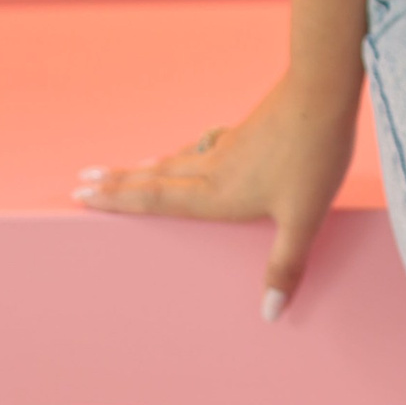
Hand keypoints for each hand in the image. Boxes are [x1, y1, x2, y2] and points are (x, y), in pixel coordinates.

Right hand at [73, 73, 360, 317]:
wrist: (323, 90)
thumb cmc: (314, 155)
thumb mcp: (304, 218)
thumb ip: (284, 265)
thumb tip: (268, 314)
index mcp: (218, 194)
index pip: (156, 199)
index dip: (118, 200)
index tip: (82, 194)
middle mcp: (214, 169)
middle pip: (155, 177)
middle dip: (118, 182)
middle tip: (82, 180)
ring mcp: (229, 146)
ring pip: (177, 160)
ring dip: (146, 167)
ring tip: (125, 169)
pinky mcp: (247, 130)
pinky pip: (203, 146)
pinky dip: (185, 153)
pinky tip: (195, 148)